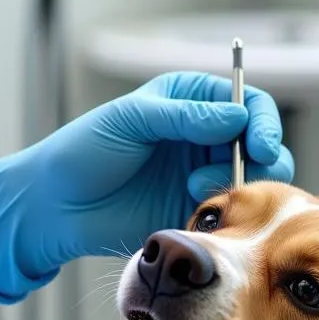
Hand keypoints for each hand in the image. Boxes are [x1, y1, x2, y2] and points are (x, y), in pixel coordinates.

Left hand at [0, 72, 293, 303]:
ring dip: (239, 187)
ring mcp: (202, 177)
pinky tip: (192, 213)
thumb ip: (184, 116)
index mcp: (192, 102)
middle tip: (240, 176)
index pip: (249, 104)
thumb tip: (236, 116)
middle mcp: (204, 138)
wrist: (56, 207)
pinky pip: (230, 217)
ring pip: (255, 183)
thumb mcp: (131, 119)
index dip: (262, 123)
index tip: (259, 145)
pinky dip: (225, 216)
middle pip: (261, 145)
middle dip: (260, 161)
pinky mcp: (195, 214)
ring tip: (195, 190)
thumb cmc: (82, 153)